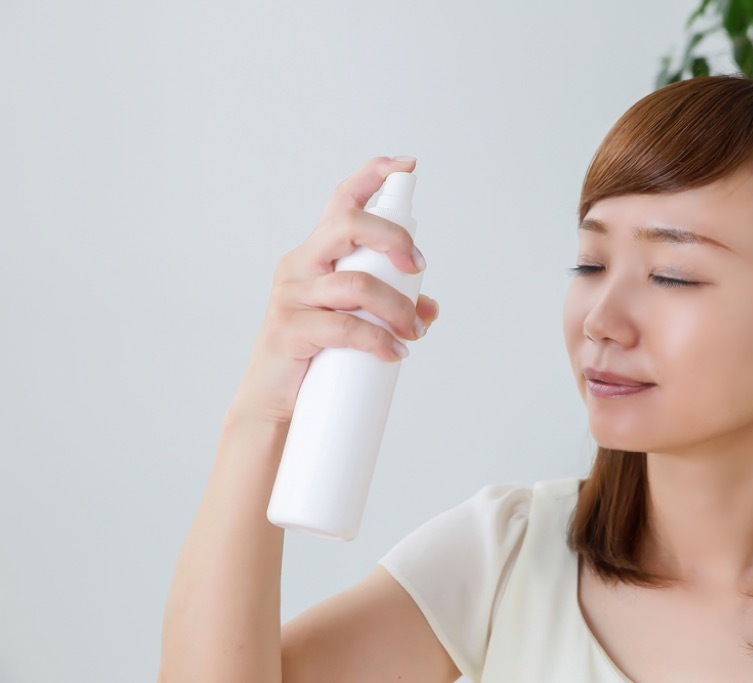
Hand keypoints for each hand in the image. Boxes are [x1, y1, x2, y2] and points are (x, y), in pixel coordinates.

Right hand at [228, 156, 439, 423]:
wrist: (275, 405)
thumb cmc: (315, 356)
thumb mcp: (355, 323)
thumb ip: (390, 307)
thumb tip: (430, 307)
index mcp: (317, 254)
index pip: (342, 201)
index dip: (372, 176)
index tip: (406, 165)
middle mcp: (300, 265)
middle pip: (347, 225)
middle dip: (394, 239)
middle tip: (420, 268)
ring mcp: (291, 295)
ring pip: (354, 283)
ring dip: (396, 308)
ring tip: (413, 332)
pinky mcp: (288, 329)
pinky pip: (342, 326)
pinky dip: (377, 339)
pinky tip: (395, 353)